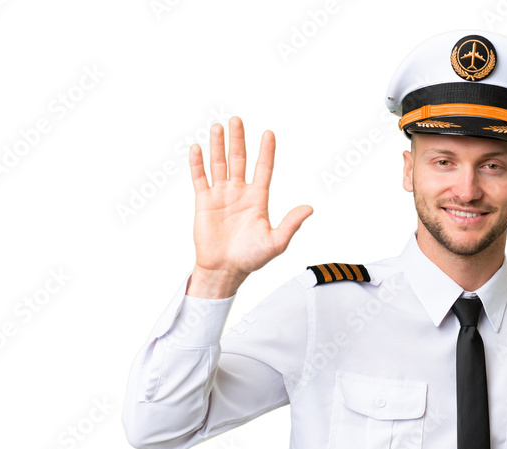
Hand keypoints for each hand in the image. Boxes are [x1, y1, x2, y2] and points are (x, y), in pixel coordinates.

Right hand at [186, 116, 312, 297]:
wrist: (226, 270)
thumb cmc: (251, 258)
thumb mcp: (276, 242)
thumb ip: (291, 224)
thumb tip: (309, 208)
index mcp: (258, 199)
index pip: (263, 169)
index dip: (266, 152)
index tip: (269, 133)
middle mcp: (240, 192)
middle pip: (239, 160)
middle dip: (238, 140)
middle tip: (237, 120)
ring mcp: (221, 195)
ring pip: (219, 164)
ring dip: (218, 146)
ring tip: (218, 127)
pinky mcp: (204, 202)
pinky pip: (200, 179)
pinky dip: (197, 164)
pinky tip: (197, 149)